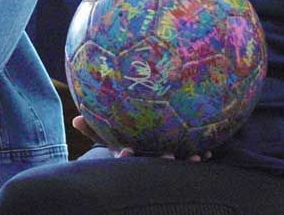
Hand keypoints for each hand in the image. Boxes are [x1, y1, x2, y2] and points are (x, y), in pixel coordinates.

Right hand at [71, 115, 210, 161]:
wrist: (142, 157)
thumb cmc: (123, 142)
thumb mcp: (105, 136)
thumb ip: (91, 129)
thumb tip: (74, 120)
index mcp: (130, 154)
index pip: (126, 156)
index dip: (126, 156)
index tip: (127, 152)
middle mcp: (148, 161)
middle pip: (155, 163)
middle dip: (162, 162)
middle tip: (170, 157)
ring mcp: (164, 162)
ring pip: (176, 164)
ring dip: (186, 162)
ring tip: (196, 158)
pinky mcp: (180, 158)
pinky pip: (191, 158)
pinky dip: (200, 155)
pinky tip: (209, 153)